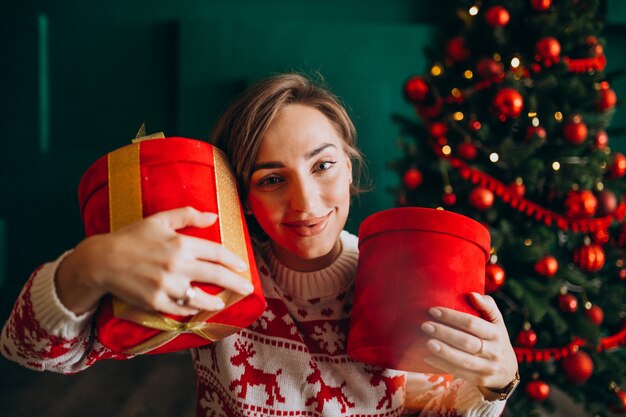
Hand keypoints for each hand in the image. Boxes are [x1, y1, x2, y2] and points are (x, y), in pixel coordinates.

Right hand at [56, 207, 253, 315]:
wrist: (102, 261)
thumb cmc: (132, 237)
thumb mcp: (159, 220)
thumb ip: (188, 215)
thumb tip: (213, 216)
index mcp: (181, 244)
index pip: (217, 252)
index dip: (233, 260)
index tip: (243, 266)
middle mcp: (177, 266)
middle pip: (216, 276)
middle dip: (236, 283)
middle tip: (249, 288)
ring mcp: (167, 287)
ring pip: (201, 298)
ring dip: (216, 301)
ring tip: (223, 302)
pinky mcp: (156, 302)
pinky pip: (181, 309)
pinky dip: (191, 309)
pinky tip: (198, 308)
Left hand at [420, 292, 517, 392]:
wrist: (507, 370)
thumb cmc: (495, 339)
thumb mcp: (496, 322)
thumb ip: (487, 306)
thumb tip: (472, 294)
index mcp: (496, 333)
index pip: (472, 323)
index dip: (452, 317)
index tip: (433, 310)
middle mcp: (494, 351)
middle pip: (467, 342)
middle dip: (444, 333)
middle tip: (425, 325)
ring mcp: (487, 367)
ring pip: (463, 360)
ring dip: (443, 351)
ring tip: (427, 342)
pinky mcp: (480, 380)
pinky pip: (459, 373)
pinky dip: (442, 365)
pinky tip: (427, 357)